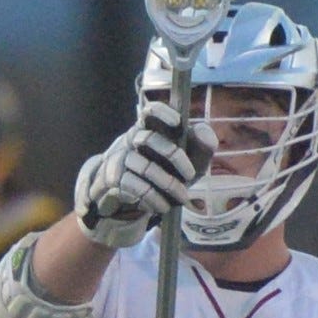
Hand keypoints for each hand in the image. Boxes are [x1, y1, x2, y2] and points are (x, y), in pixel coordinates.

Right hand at [74, 95, 210, 248]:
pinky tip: (163, 206)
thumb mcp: (189, 162)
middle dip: (175, 157)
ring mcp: (120, 158)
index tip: (178, 122)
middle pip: (149, 139)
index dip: (162, 112)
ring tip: (183, 197)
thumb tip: (203, 130)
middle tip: (190, 175)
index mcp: (149, 129)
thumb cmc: (165, 173)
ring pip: (145, 166)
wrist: (130, 200)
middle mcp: (131, 139)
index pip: (150, 111)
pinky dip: (154, 198)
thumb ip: (201, 146)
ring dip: (169, 184)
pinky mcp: (114, 179)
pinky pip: (135, 186)